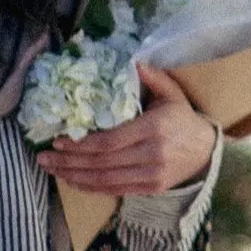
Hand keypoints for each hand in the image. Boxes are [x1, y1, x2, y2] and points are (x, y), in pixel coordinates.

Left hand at [36, 61, 217, 196]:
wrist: (207, 152)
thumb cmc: (184, 120)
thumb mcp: (172, 93)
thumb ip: (152, 77)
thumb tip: (131, 61)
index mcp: (153, 128)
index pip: (109, 141)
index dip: (80, 144)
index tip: (58, 141)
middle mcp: (151, 154)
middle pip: (102, 162)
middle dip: (69, 162)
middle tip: (44, 158)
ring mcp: (151, 175)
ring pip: (105, 179)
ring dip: (75, 176)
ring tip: (52, 170)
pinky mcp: (150, 189)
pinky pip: (115, 190)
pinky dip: (91, 187)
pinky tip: (74, 181)